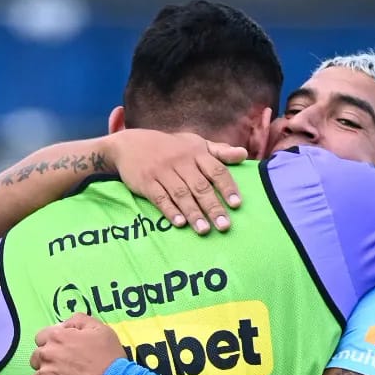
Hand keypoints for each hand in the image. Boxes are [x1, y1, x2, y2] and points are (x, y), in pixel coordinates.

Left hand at [30, 315, 126, 374]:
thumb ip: (78, 321)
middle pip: (36, 360)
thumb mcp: (99, 328)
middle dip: (47, 362)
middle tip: (64, 370)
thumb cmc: (109, 357)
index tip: (63, 352)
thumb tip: (64, 325)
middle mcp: (46, 357)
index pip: (40, 338)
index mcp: (56, 337)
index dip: (52, 344)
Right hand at [108, 129, 244, 233]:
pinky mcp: (146, 182)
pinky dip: (170, 210)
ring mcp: (162, 171)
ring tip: (204, 230)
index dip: (227, 187)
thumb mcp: (194, 143)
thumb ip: (219, 151)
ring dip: (193, 213)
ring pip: (181, 194)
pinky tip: (179, 223)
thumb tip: (244, 154)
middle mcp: (180, 161)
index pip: (216, 170)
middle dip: (213, 207)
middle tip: (224, 226)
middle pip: (200, 186)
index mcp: (196, 153)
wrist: (130, 144)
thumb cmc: (170, 147)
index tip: (236, 205)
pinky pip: (160, 198)